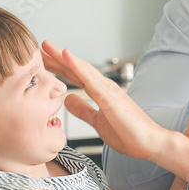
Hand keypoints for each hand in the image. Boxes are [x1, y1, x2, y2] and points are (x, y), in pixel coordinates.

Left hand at [41, 41, 165, 161]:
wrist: (150, 143)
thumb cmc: (129, 134)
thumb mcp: (98, 122)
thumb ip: (84, 110)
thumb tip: (68, 99)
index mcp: (100, 93)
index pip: (74, 76)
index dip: (57, 67)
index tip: (40, 61)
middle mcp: (104, 87)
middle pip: (75, 68)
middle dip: (56, 58)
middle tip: (38, 47)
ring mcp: (108, 90)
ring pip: (81, 68)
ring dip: (63, 57)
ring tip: (47, 47)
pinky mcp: (111, 97)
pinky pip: (91, 79)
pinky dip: (78, 66)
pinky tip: (67, 56)